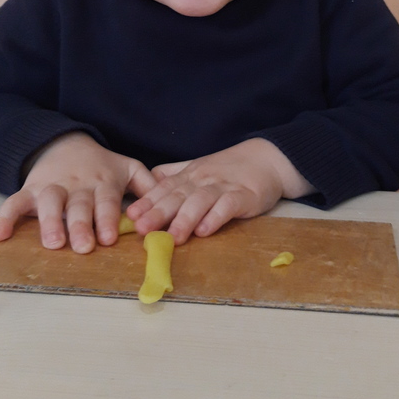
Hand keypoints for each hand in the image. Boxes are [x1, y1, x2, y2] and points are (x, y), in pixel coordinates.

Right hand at [0, 132, 155, 252]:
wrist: (65, 143)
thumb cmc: (101, 164)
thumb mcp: (128, 168)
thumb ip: (148, 185)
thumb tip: (170, 203)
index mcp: (102, 182)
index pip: (106, 201)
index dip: (107, 218)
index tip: (110, 237)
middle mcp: (77, 186)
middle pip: (78, 205)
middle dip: (80, 225)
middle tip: (83, 247)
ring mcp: (52, 187)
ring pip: (48, 202)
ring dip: (49, 222)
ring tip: (52, 243)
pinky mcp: (29, 190)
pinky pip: (14, 202)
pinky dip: (5, 217)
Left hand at [126, 138, 312, 244]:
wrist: (267, 159)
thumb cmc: (230, 168)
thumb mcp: (198, 167)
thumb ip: (174, 174)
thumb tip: (149, 180)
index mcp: (189, 175)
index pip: (164, 188)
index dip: (147, 202)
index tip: (130, 217)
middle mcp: (202, 180)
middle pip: (177, 196)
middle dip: (158, 213)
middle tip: (142, 230)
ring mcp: (223, 186)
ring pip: (200, 201)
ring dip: (185, 220)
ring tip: (173, 238)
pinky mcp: (244, 195)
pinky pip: (228, 206)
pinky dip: (216, 217)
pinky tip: (205, 231)